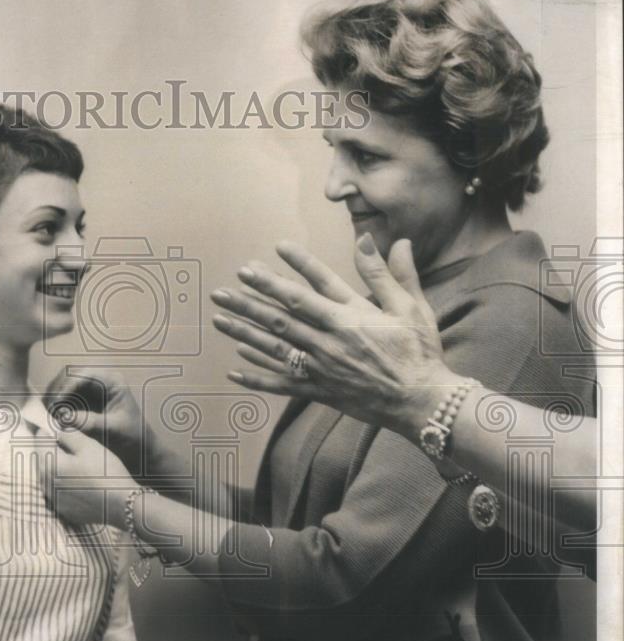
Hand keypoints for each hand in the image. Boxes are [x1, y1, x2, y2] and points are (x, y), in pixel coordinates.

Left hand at [39, 429, 135, 527]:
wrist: (120, 505)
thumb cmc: (105, 472)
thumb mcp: (88, 446)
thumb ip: (68, 434)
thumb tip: (56, 429)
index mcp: (49, 465)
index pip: (39, 440)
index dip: (49, 431)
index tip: (61, 429)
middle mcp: (45, 485)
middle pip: (42, 459)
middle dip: (52, 449)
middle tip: (72, 445)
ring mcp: (53, 500)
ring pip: (48, 476)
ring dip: (58, 467)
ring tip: (78, 464)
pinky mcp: (63, 510)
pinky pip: (57, 491)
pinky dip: (64, 483)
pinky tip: (81, 481)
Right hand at [44, 367, 162, 477]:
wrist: (139, 448)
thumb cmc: (131, 437)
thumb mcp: (112, 430)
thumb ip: (89, 422)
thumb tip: (62, 417)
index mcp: (112, 381)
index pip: (83, 374)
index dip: (66, 386)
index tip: (57, 404)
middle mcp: (100, 379)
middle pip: (69, 375)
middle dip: (57, 391)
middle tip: (49, 410)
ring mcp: (90, 388)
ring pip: (64, 384)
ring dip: (55, 397)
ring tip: (51, 415)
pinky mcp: (84, 399)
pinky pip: (65, 396)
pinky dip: (57, 405)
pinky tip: (54, 417)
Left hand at [211, 235, 460, 438]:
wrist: (422, 401)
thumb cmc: (419, 352)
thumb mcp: (410, 307)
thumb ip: (390, 273)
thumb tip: (385, 238)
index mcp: (350, 317)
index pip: (311, 287)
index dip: (288, 269)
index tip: (269, 252)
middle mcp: (329, 341)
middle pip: (281, 318)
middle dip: (249, 302)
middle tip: (222, 291)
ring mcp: (321, 368)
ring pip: (275, 348)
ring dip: (244, 332)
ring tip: (218, 320)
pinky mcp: (320, 390)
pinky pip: (283, 384)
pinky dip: (257, 378)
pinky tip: (234, 368)